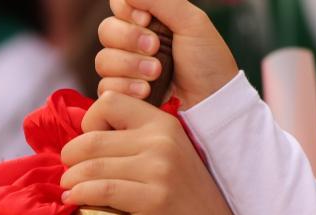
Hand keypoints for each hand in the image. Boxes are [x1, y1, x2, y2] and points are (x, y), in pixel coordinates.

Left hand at [60, 92, 241, 214]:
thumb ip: (134, 141)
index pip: (109, 102)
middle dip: (71, 157)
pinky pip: (102, 191)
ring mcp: (159, 170)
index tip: (88, 147)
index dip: (89, 123)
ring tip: (68, 188)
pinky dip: (80, 195)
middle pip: (92, 139)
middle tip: (69, 173)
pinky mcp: (153, 199)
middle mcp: (161, 141)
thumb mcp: (165, 156)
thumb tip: (81, 140)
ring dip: (71, 179)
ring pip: (93, 166)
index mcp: (162, 123)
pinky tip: (74, 199)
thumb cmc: (180, 198)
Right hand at [95, 0, 238, 108]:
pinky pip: (106, 86)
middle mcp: (134, 43)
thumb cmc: (207, 62)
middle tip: (155, 48)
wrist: (211, 103)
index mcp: (150, 21)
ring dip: (131, 65)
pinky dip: (126, 87)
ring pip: (103, 60)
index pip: (118, 5)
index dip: (126, 11)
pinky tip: (146, 92)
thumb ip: (160, 0)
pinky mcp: (124, 95)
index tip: (147, 20)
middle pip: (106, 31)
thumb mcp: (192, 22)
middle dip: (129, 39)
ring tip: (157, 73)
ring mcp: (127, 70)